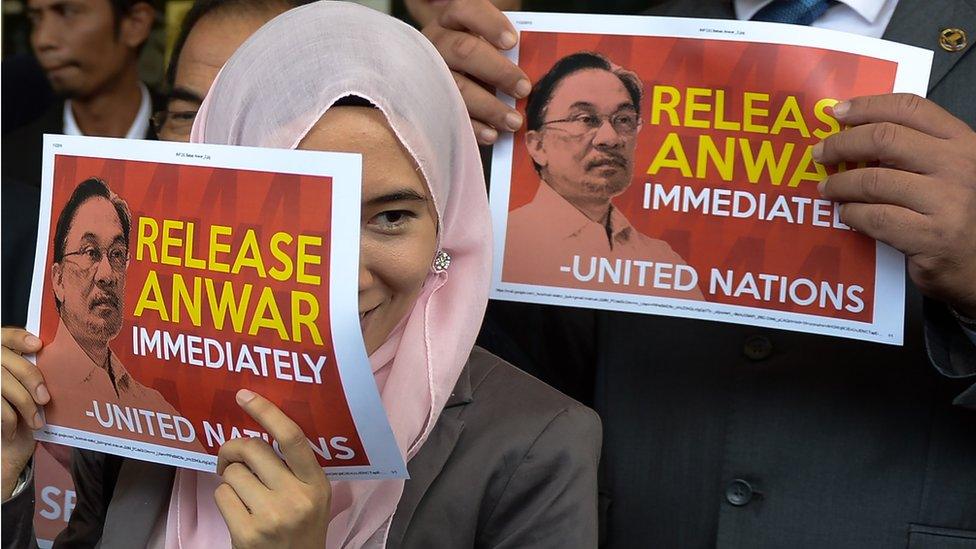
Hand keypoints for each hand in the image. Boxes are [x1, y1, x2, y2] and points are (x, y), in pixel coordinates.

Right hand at [1, 327, 47, 499]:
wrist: (2, 449)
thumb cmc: (18, 412)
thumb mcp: (27, 388)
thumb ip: (32, 370)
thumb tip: (61, 357)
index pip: (3, 335)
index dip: (18, 337)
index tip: (38, 345)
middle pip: (4, 359)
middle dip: (29, 377)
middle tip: (45, 398)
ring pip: (1, 383)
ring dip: (23, 404)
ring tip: (36, 421)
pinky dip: (8, 419)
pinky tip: (14, 430)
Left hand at [215, 389, 331, 547]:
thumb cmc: (302, 528)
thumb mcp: (314, 495)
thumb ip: (295, 467)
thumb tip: (258, 433)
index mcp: (316, 483)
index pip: (292, 439)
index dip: (267, 413)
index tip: (245, 396)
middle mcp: (295, 497)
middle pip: (252, 449)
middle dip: (234, 448)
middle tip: (231, 456)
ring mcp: (270, 516)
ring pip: (232, 473)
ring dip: (230, 478)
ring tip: (242, 492)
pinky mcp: (246, 533)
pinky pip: (221, 495)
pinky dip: (225, 499)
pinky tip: (239, 511)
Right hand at [422, 0, 530, 143]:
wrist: (444, 74)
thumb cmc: (476, 56)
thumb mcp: (486, 44)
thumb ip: (503, 50)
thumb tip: (533, 70)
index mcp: (452, 19)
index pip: (466, 10)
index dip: (489, 25)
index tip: (512, 42)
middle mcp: (436, 41)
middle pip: (464, 51)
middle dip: (498, 71)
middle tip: (524, 89)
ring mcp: (428, 70)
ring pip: (456, 87)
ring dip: (489, 106)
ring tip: (514, 121)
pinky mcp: (426, 100)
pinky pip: (447, 114)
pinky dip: (472, 127)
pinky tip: (492, 134)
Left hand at [815, 93, 975, 316]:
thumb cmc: (964, 215)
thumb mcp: (954, 172)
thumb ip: (919, 151)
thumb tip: (857, 135)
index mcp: (964, 142)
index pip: (910, 108)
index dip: (867, 106)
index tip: (837, 112)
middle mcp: (959, 165)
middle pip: (883, 139)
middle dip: (842, 144)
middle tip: (820, 153)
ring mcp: (947, 201)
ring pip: (873, 181)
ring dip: (840, 184)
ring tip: (827, 189)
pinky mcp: (931, 237)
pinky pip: (875, 217)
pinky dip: (852, 214)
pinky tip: (847, 214)